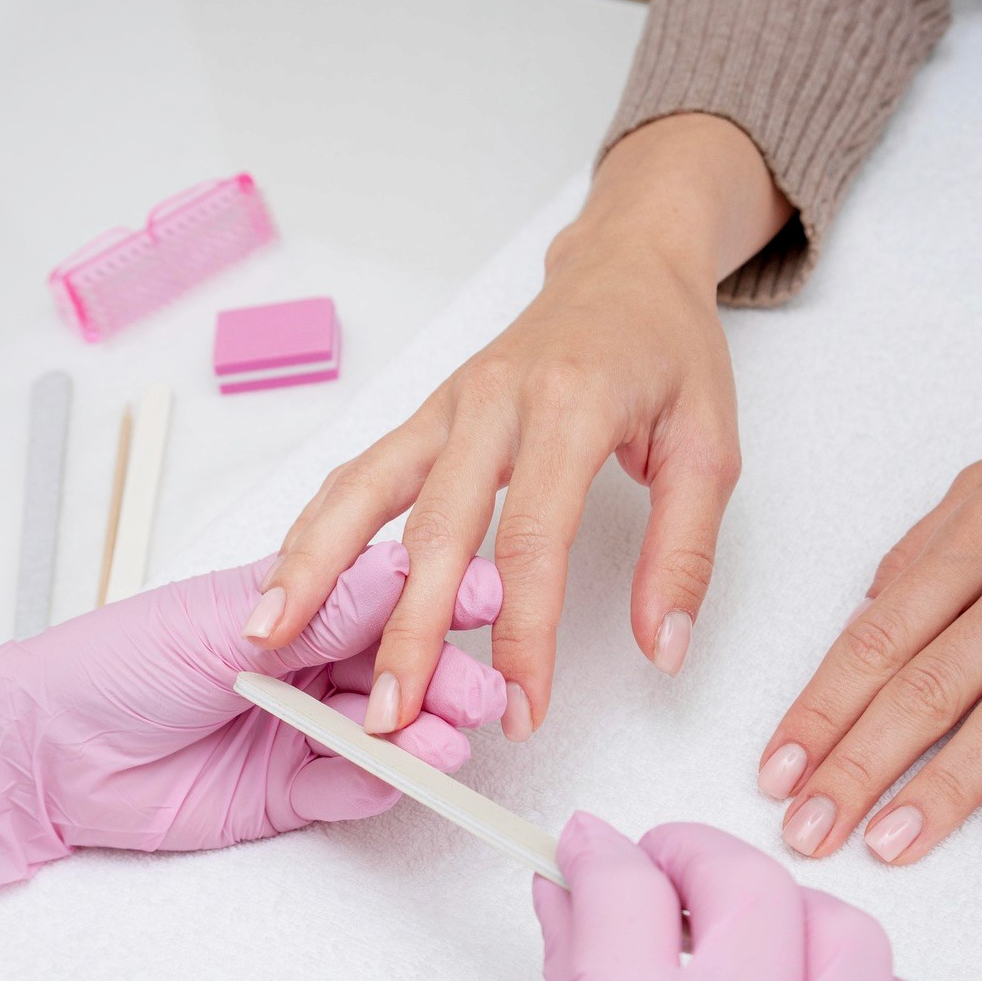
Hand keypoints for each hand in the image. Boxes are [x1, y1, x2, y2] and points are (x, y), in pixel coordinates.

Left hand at [0, 542, 505, 915]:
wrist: (40, 754)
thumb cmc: (110, 664)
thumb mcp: (219, 625)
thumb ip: (319, 611)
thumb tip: (409, 571)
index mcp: (290, 606)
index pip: (382, 598)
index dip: (437, 600)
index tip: (490, 596)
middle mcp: (304, 666)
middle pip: (395, 670)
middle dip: (443, 678)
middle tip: (482, 692)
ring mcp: (296, 732)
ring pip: (380, 734)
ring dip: (420, 737)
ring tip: (450, 741)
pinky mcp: (283, 796)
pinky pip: (345, 791)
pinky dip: (377, 784)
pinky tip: (402, 774)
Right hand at [247, 115, 790, 740]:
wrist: (625, 265)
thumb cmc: (667, 351)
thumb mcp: (710, 447)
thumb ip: (686, 553)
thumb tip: (663, 648)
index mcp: (572, 406)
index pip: (535, 540)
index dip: (524, 635)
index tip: (522, 709)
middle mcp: (495, 401)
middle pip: (435, 529)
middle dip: (405, 631)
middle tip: (388, 715)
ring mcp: (447, 404)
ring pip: (366, 491)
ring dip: (317, 570)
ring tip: (270, 638)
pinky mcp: (424, 414)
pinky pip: (359, 474)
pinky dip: (314, 528)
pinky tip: (282, 581)